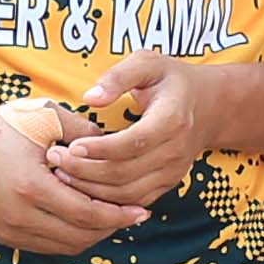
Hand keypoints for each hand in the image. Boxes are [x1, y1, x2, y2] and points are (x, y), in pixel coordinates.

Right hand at [0, 95, 150, 253]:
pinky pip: (48, 246)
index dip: (119, 215)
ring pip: (66, 247)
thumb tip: (118, 147)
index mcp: (32, 187)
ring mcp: (10, 232)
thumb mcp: (45, 117)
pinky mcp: (4, 237)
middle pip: (81, 236)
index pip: (88, 214)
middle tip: (133, 214)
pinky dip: (71, 237)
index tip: (141, 210)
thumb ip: (84, 132)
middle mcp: (20, 217)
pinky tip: (84, 220)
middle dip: (111, 228)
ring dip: (93, 235)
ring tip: (112, 218)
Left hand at [48, 47, 212, 205]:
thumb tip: (90, 97)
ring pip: (127, 193)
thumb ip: (119, 76)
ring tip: (61, 174)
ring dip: (91, 188)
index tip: (72, 145)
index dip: (101, 148)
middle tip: (55, 158)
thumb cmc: (170, 80)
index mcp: (172, 119)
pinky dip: (106, 201)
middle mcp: (176, 151)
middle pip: (126, 172)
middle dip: (86, 170)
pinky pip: (133, 201)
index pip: (134, 142)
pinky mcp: (167, 184)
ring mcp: (173, 172)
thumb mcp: (148, 62)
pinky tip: (82, 188)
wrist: (209, 106)